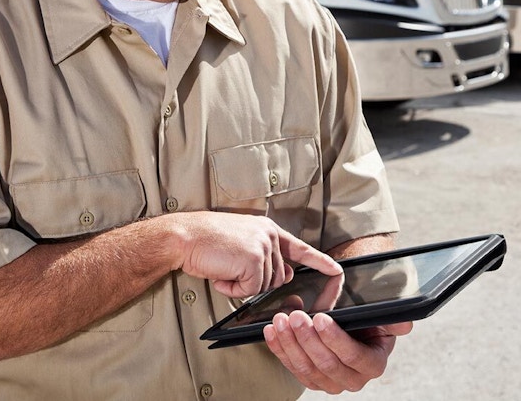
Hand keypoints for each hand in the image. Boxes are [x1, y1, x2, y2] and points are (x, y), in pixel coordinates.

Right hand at [173, 212, 341, 297]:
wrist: (184, 237)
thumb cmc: (205, 241)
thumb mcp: (241, 245)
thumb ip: (265, 257)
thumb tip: (286, 274)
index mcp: (267, 229)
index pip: (301, 248)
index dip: (320, 261)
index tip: (337, 271)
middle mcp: (268, 235)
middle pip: (278, 277)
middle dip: (253, 282)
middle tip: (229, 269)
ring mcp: (263, 246)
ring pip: (265, 286)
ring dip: (241, 285)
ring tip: (223, 268)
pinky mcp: (254, 260)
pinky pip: (251, 290)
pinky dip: (234, 290)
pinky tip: (221, 274)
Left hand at [263, 310, 412, 393]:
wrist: (354, 328)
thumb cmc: (368, 323)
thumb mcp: (383, 319)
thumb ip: (393, 321)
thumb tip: (404, 324)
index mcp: (372, 365)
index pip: (352, 355)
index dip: (334, 337)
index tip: (320, 317)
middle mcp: (351, 379)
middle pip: (325, 363)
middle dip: (307, 338)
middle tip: (296, 316)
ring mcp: (328, 382)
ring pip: (305, 367)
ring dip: (290, 343)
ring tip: (281, 320)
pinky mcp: (309, 378)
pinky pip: (291, 367)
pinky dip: (279, 348)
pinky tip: (271, 331)